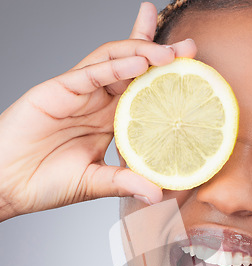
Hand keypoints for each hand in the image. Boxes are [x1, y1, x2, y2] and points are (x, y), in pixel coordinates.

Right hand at [0, 2, 196, 221]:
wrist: (8, 185)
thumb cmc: (46, 182)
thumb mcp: (96, 183)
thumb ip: (125, 182)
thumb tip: (159, 194)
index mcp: (109, 121)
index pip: (142, 92)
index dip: (165, 79)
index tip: (193, 74)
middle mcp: (97, 102)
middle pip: (132, 67)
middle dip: (160, 53)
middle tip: (189, 45)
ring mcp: (78, 94)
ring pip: (113, 61)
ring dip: (142, 52)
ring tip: (170, 52)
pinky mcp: (57, 91)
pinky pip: (88, 74)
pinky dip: (113, 67)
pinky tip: (137, 63)